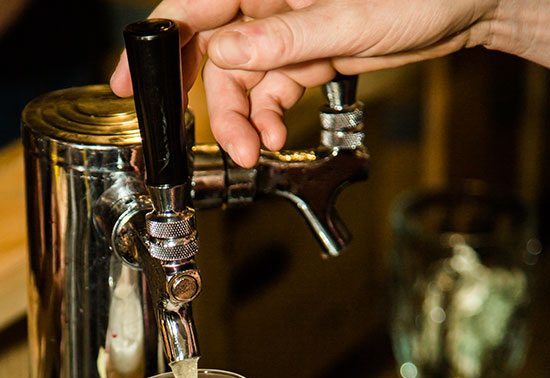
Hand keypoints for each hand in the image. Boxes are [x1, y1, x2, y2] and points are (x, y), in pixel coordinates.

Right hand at [110, 0, 503, 166]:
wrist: (465, 6)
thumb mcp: (348, 19)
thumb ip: (283, 41)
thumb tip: (227, 55)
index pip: (191, 9)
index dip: (154, 46)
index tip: (125, 83)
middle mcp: (267, 4)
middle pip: (210, 52)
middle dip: (204, 102)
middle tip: (203, 141)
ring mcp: (285, 31)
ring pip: (240, 82)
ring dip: (242, 122)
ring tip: (256, 150)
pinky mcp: (304, 55)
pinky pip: (271, 92)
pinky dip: (269, 118)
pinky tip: (276, 137)